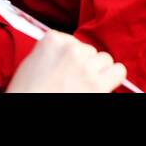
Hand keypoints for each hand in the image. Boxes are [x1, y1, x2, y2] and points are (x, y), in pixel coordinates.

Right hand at [7, 30, 126, 92]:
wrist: (29, 105)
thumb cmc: (27, 91)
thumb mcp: (33, 61)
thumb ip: (54, 52)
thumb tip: (70, 55)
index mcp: (53, 40)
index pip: (72, 41)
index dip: (70, 56)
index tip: (65, 67)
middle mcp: (72, 50)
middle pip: (89, 50)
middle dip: (84, 63)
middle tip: (75, 78)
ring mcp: (86, 67)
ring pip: (105, 59)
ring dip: (98, 70)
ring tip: (87, 82)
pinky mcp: (98, 85)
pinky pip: (118, 71)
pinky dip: (113, 77)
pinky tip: (104, 84)